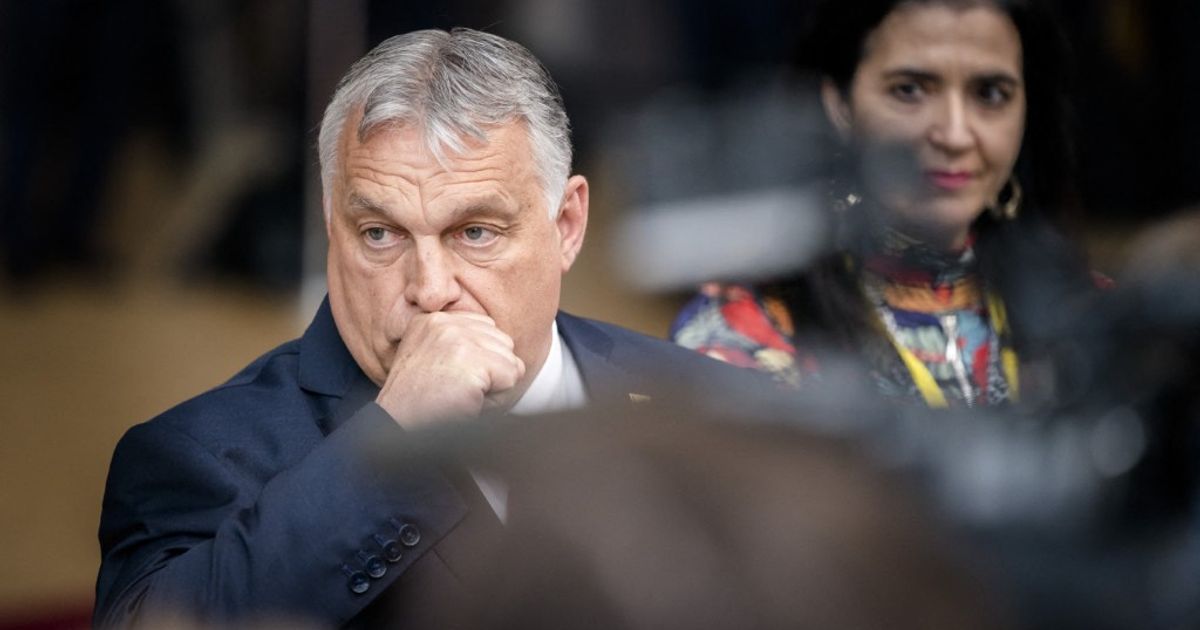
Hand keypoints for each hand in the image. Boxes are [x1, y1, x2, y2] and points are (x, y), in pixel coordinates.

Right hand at [376, 312, 524, 427]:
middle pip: (502, 342)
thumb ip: (463, 347)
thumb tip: (506, 350)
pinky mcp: (470, 358)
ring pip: (510, 359)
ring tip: (462, 396)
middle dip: (490, 372)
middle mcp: (443, 322)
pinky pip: (512, 375)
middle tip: (458, 392)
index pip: (486, 328)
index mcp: (431, 321)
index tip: (451, 380)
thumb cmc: (419, 408)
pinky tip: (469, 400)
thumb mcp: (434, 364)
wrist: (400, 429)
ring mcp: (456, 337)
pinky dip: (497, 396)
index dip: (480, 362)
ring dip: (494, 385)